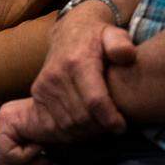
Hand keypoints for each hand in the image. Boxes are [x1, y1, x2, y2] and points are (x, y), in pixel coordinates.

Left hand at [0, 97, 59, 164]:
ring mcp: (4, 118)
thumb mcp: (42, 148)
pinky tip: (38, 146)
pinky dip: (25, 155)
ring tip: (43, 159)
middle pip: (0, 161)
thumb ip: (28, 157)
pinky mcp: (6, 120)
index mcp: (13, 124)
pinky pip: (7, 152)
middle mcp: (6, 119)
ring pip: (1, 160)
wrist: (70, 114)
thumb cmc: (65, 129)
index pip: (4, 157)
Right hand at [31, 3, 129, 138]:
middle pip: (81, 117)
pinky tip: (83, 129)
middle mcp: (57, 75)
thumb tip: (127, 54)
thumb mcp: (114, 34)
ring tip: (100, 127)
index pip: (94, 101)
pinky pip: (51, 124)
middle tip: (113, 127)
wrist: (69, 31)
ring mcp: (44, 86)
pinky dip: (68, 133)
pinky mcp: (37, 94)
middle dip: (100, 128)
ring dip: (86, 133)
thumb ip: (121, 44)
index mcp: (78, 62)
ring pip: (66, 124)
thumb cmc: (97, 37)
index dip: (109, 118)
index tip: (121, 126)